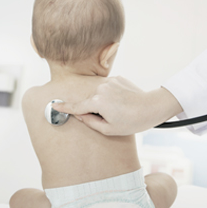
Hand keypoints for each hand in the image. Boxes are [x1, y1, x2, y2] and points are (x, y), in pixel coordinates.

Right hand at [52, 76, 182, 135]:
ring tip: (120, 109)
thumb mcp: (109, 129)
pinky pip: (108, 88)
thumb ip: (90, 122)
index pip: (76, 106)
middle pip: (89, 101)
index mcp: (97, 102)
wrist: (152, 107)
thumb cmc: (132, 122)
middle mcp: (100, 89)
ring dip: (104, 101)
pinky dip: (112, 95)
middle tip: (113, 117)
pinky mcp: (117, 78)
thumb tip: (80, 115)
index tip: (54, 105)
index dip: (64, 107)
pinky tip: (123, 102)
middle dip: (95, 109)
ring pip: (99, 94)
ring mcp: (109, 82)